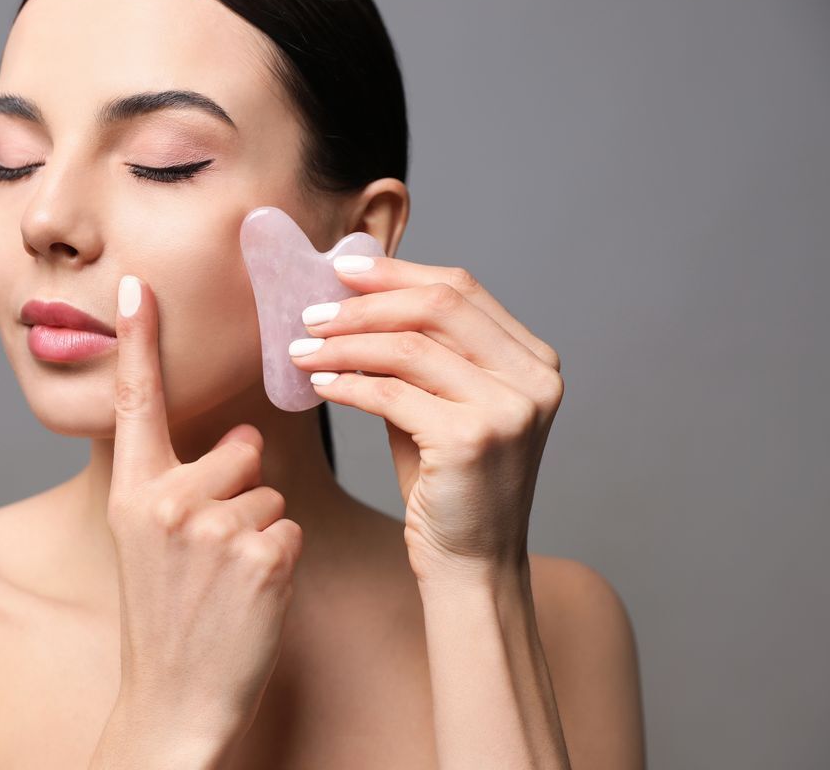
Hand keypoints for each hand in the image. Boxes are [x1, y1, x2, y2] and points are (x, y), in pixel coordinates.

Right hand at [106, 274, 303, 745]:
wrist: (174, 697)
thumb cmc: (165, 614)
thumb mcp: (143, 542)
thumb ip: (176, 483)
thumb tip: (240, 442)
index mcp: (132, 493)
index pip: (137, 403)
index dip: (138, 341)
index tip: (138, 285)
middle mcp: (166, 501)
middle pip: (241, 449)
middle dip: (240, 489)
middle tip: (210, 552)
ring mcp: (214, 529)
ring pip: (270, 491)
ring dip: (261, 531)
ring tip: (227, 581)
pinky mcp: (263, 555)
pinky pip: (290, 527)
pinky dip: (280, 559)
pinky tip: (251, 596)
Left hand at [289, 258, 563, 582]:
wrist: (472, 564)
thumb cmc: (449, 485)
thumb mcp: (438, 405)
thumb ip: (414, 354)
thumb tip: (353, 299)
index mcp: (533, 358)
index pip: (461, 289)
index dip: (397, 271)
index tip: (343, 269)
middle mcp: (532, 377)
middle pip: (437, 305)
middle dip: (364, 304)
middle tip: (311, 312)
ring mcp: (509, 407)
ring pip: (408, 347)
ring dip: (344, 343)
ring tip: (301, 348)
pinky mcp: (473, 439)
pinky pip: (391, 394)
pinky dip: (347, 384)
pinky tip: (319, 384)